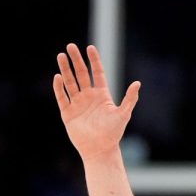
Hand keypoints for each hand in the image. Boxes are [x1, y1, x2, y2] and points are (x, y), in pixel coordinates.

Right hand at [53, 43, 140, 161]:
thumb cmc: (114, 132)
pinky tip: (57, 76)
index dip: (94, 60)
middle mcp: (89, 97)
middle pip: (81, 74)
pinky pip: (62, 97)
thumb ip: (130, 98)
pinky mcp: (68, 113)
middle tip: (70, 46)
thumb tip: (138, 83)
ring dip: (65, 70)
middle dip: (76, 60)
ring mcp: (77, 104)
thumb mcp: (123, 114)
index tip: (90, 47)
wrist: (100, 149)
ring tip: (61, 56)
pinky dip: (59, 87)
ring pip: (70, 82)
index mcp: (102, 95)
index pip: (97, 73)